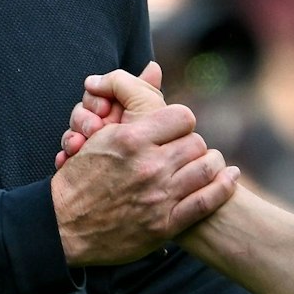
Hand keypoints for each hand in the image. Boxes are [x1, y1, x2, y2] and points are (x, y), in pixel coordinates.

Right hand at [51, 74, 237, 264]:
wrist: (63, 227)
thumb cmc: (78, 178)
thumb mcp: (98, 135)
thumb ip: (127, 99)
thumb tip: (154, 67)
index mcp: (131, 140)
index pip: (182, 117)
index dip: (182, 122)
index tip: (177, 129)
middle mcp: (149, 166)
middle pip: (196, 143)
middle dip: (193, 145)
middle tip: (189, 150)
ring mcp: (159, 196)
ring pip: (206, 168)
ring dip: (212, 163)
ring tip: (210, 163)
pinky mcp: (165, 224)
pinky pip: (207, 200)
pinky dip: (224, 187)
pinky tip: (230, 178)